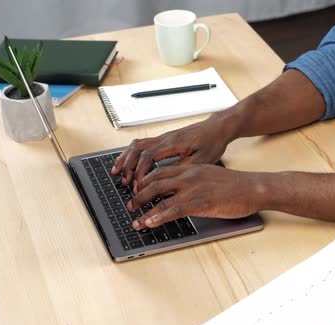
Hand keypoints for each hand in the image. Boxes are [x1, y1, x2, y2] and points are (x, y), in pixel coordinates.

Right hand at [111, 115, 235, 185]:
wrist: (217, 128)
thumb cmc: (212, 142)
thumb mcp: (202, 160)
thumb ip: (184, 168)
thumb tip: (166, 179)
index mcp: (174, 143)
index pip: (149, 156)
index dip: (141, 172)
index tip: (138, 186)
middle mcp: (165, 138)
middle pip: (138, 149)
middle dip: (128, 166)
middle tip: (124, 182)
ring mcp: (163, 137)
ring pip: (137, 145)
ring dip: (126, 158)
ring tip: (118, 172)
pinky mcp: (164, 139)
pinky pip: (142, 144)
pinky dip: (132, 154)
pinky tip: (128, 163)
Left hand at [126, 164, 263, 229]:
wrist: (253, 188)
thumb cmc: (236, 185)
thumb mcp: (210, 175)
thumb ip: (194, 180)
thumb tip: (181, 191)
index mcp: (191, 168)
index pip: (160, 171)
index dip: (144, 182)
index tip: (136, 192)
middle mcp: (188, 175)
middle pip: (154, 182)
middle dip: (138, 195)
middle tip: (130, 206)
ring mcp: (193, 188)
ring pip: (159, 196)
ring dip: (143, 209)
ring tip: (135, 220)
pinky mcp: (200, 202)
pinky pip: (172, 210)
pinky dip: (157, 217)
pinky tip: (150, 223)